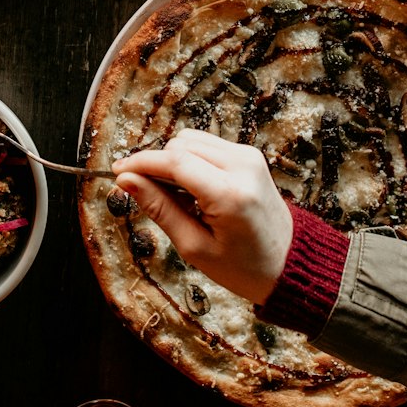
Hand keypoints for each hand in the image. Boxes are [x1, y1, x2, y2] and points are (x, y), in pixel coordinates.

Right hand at [114, 129, 293, 304]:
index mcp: (230, 194)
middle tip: (147, 193)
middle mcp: (243, 166)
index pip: (175, 161)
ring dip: (174, 161)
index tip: (118, 172)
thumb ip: (159, 208)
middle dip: (157, 164)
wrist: (289, 264)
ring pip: (191, 140)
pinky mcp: (250, 155)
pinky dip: (191, 161)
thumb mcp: (194, 246)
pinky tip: (192, 188)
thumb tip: (126, 180)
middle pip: (181, 145)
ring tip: (175, 196)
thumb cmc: (244, 266)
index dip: (141, 163)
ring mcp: (249, 157)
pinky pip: (207, 145)